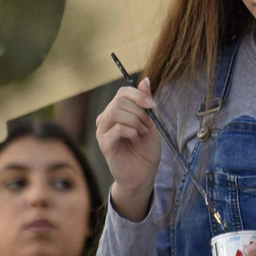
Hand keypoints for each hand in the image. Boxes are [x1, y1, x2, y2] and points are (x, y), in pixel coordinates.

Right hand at [95, 80, 163, 219]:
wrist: (143, 175)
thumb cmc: (146, 150)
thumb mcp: (151, 123)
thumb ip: (146, 103)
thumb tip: (145, 80)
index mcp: (117, 111)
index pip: (122, 92)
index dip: (138, 95)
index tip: (153, 106)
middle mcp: (106, 119)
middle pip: (119, 101)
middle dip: (139, 111)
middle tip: (148, 125)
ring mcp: (102, 131)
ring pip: (115, 112)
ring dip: (134, 120)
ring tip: (143, 132)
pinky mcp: (104, 144)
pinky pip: (116, 129)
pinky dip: (130, 131)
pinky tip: (136, 138)